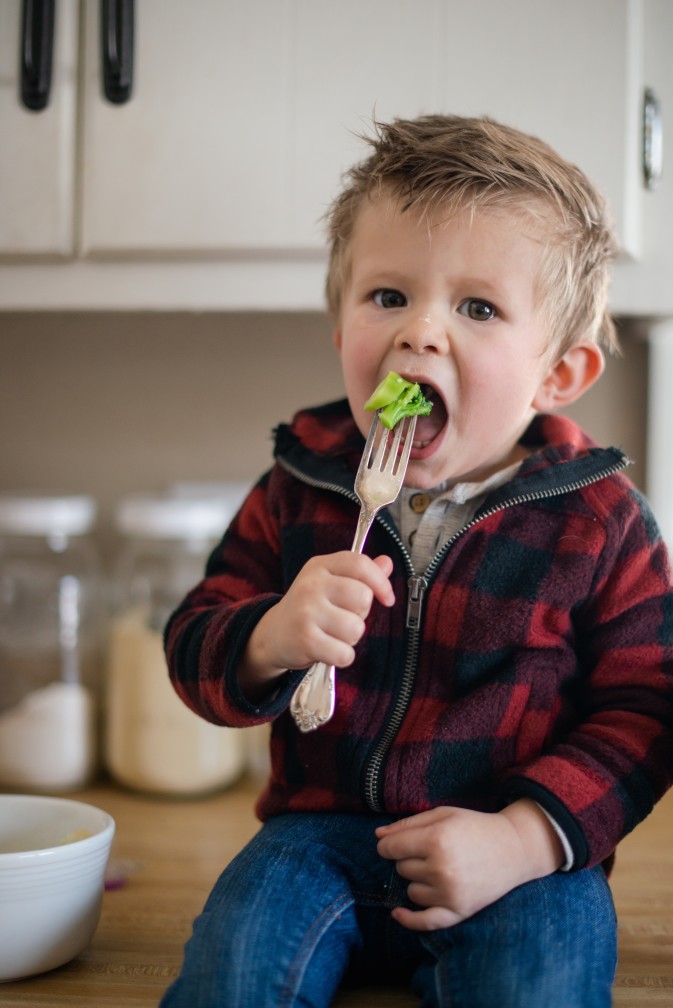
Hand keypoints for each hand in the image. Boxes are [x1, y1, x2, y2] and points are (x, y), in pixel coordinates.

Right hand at [239, 552, 393, 696]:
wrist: (273, 635)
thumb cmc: (309, 608)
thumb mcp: (331, 583)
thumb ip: (360, 574)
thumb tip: (387, 563)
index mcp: (320, 566)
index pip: (360, 564)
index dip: (381, 582)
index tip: (387, 598)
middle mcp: (311, 584)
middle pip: (363, 597)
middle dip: (360, 614)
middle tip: (342, 618)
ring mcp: (306, 611)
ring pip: (356, 628)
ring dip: (350, 638)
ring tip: (333, 634)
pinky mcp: (305, 639)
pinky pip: (345, 653)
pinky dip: (342, 657)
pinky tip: (327, 650)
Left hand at [376, 801, 563, 930]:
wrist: (513, 849)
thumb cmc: (474, 827)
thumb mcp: (442, 815)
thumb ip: (407, 824)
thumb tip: (378, 836)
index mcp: (436, 840)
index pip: (391, 848)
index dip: (387, 845)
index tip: (392, 843)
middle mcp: (441, 869)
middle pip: (401, 869)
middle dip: (410, 859)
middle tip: (434, 850)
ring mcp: (450, 894)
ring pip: (411, 891)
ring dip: (418, 881)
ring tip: (441, 867)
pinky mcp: (460, 912)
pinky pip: (425, 922)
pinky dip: (408, 920)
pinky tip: (397, 913)